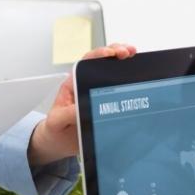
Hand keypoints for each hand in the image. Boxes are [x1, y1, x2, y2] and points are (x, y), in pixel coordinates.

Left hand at [29, 44, 137, 165]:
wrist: (61, 143)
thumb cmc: (57, 128)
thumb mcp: (57, 121)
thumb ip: (67, 114)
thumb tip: (82, 108)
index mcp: (75, 84)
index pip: (87, 62)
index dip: (99, 54)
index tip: (109, 53)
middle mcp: (89, 86)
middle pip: (104, 62)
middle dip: (117, 51)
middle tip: (127, 52)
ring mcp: (101, 94)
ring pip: (115, 73)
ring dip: (126, 63)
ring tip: (134, 55)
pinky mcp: (109, 105)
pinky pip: (122, 91)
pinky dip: (131, 83)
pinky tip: (138, 78)